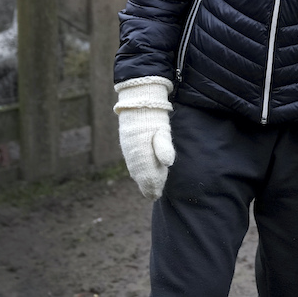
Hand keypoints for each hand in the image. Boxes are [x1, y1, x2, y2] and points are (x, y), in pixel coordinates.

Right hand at [114, 77, 175, 199]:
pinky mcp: (129, 145)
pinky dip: (137, 172)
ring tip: (149, 189)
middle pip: (141, 174)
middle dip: (147, 185)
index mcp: (141, 152)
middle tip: (154, 196)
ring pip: (136, 170)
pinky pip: (133, 163)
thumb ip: (164, 146)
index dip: (152, 185)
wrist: (139, 102)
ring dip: (142, 180)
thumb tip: (168, 162)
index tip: (156, 195)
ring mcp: (130, 150)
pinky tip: (141, 176)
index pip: (147, 174)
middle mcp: (133, 154)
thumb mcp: (161, 129)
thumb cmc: (152, 116)